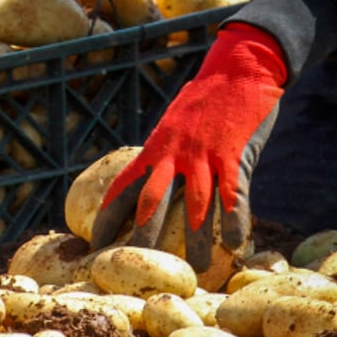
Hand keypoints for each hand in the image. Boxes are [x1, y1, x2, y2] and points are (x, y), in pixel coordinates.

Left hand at [90, 23, 287, 269]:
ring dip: (195, 241)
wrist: (241, 66)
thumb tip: (154, 176)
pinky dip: (234, 221)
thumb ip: (165, 151)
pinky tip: (234, 245)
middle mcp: (174, 153)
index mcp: (155, 146)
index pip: (122, 187)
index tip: (95, 243)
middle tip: (137, 268)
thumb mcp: (174, 122)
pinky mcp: (236, 155)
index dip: (107, 218)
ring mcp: (205, 155)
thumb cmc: (207, 98)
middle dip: (142, 238)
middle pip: (151, 203)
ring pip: (195, 207)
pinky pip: (234, 195)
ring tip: (194, 270)